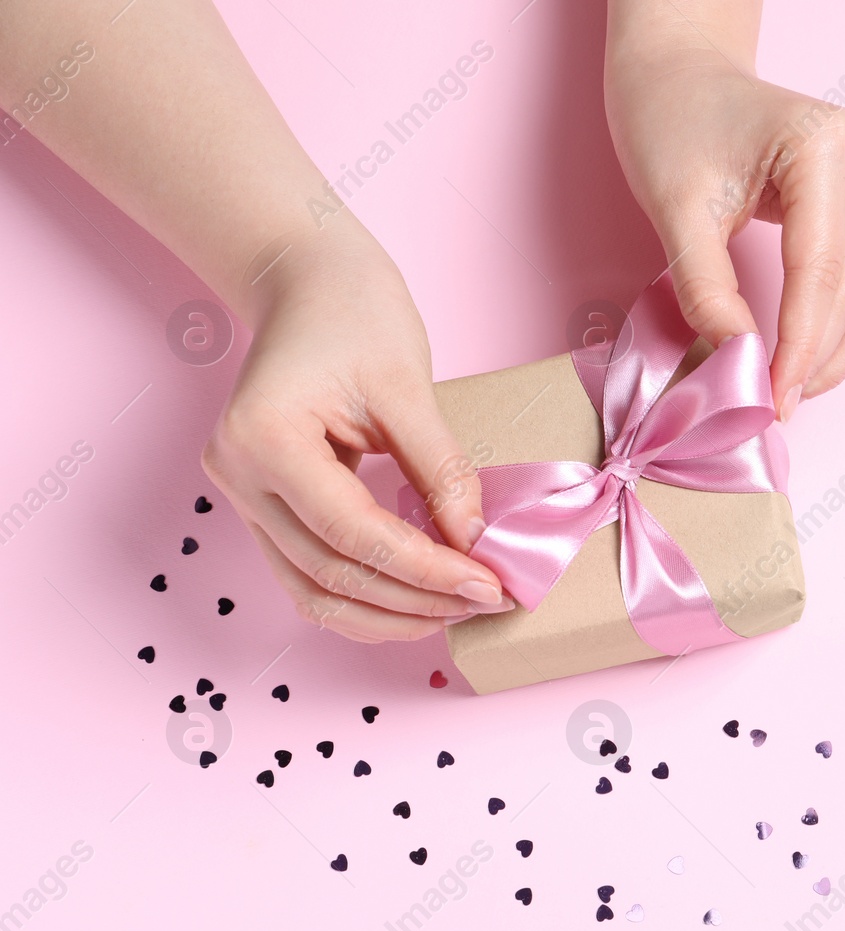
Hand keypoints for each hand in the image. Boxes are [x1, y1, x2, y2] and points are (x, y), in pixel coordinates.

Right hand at [201, 240, 512, 641]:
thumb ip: (441, 469)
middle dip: (415, 599)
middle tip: (488, 602)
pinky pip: (309, 574)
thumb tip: (474, 542)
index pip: (351, 531)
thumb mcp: (408, 386)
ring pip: (313, 590)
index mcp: (262, 437)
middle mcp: (236, 475)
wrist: (309, 282)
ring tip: (457, 611)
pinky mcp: (262, 507)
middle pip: (330, 572)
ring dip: (388, 614)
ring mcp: (241, 496)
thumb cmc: (354, 313)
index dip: (424, 568)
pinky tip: (417, 601)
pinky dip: (363, 597)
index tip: (487, 583)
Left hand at [605, 45, 844, 420]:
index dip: (801, 345)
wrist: (680, 72)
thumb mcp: (674, 210)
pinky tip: (810, 354)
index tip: (773, 398)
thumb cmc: (670, 122)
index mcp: (822, 147)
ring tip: (794, 388)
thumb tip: (738, 361)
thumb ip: (706, 290)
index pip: (822, 270)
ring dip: (841, 348)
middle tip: (777, 404)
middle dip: (820, 356)